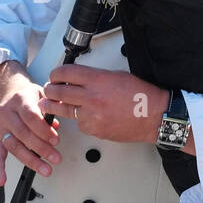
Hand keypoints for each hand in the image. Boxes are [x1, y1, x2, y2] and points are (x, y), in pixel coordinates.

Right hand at [0, 61, 58, 184]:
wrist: (10, 93)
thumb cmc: (30, 97)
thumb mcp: (43, 96)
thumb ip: (51, 109)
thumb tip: (56, 126)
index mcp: (20, 100)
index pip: (31, 117)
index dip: (44, 131)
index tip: (56, 141)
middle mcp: (6, 113)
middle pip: (23, 134)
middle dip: (41, 148)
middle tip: (56, 158)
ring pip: (13, 146)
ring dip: (30, 160)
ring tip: (45, 169)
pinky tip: (2, 180)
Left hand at [40, 65, 168, 143]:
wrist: (154, 116)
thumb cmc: (141, 96)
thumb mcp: (117, 76)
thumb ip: (95, 77)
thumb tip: (78, 79)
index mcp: (97, 79)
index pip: (64, 73)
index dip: (55, 74)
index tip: (54, 77)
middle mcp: (91, 96)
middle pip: (57, 92)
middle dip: (49, 91)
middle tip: (48, 91)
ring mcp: (91, 115)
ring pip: (63, 110)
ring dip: (54, 106)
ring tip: (50, 105)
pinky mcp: (94, 129)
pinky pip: (79, 123)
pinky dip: (80, 120)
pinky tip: (87, 116)